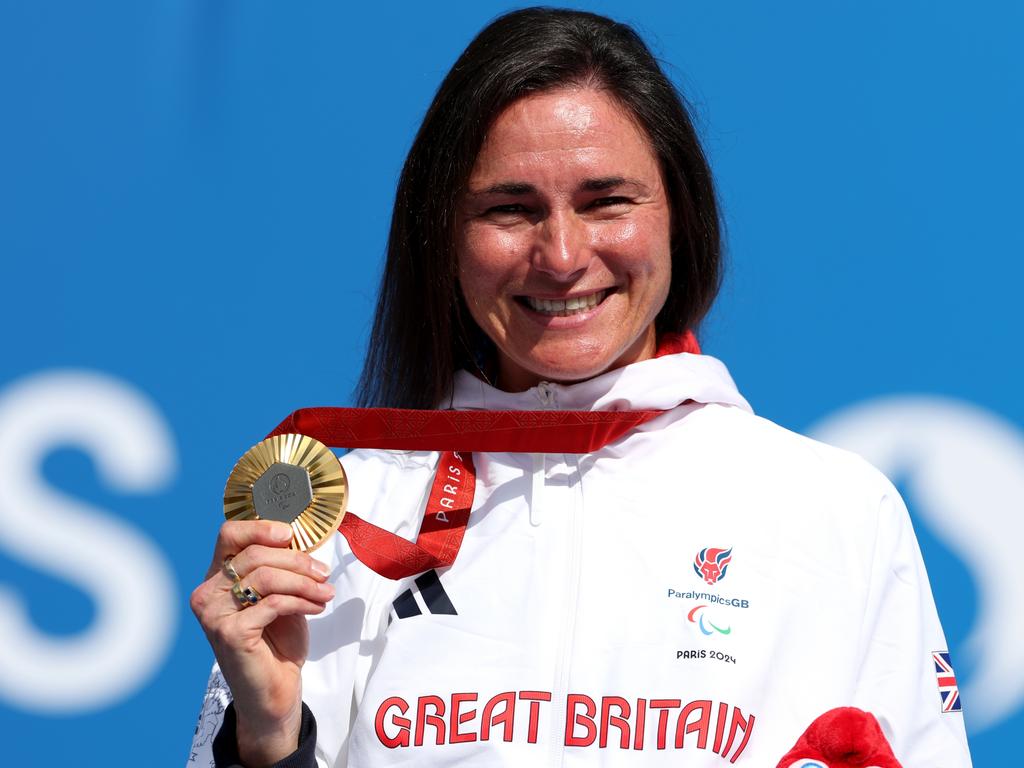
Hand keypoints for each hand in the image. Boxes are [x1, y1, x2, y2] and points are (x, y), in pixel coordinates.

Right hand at [190, 520, 334, 765]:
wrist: (275, 691)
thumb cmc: (277, 641)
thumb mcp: (281, 594)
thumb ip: (281, 567)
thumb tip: (300, 537)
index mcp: (216, 578)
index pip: (229, 534)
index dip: (261, 527)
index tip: (291, 535)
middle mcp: (206, 593)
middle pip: (254, 553)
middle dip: (297, 560)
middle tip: (323, 572)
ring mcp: (213, 614)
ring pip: (265, 576)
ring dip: (304, 582)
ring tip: (325, 592)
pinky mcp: (229, 633)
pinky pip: (272, 602)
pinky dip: (300, 601)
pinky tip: (316, 607)